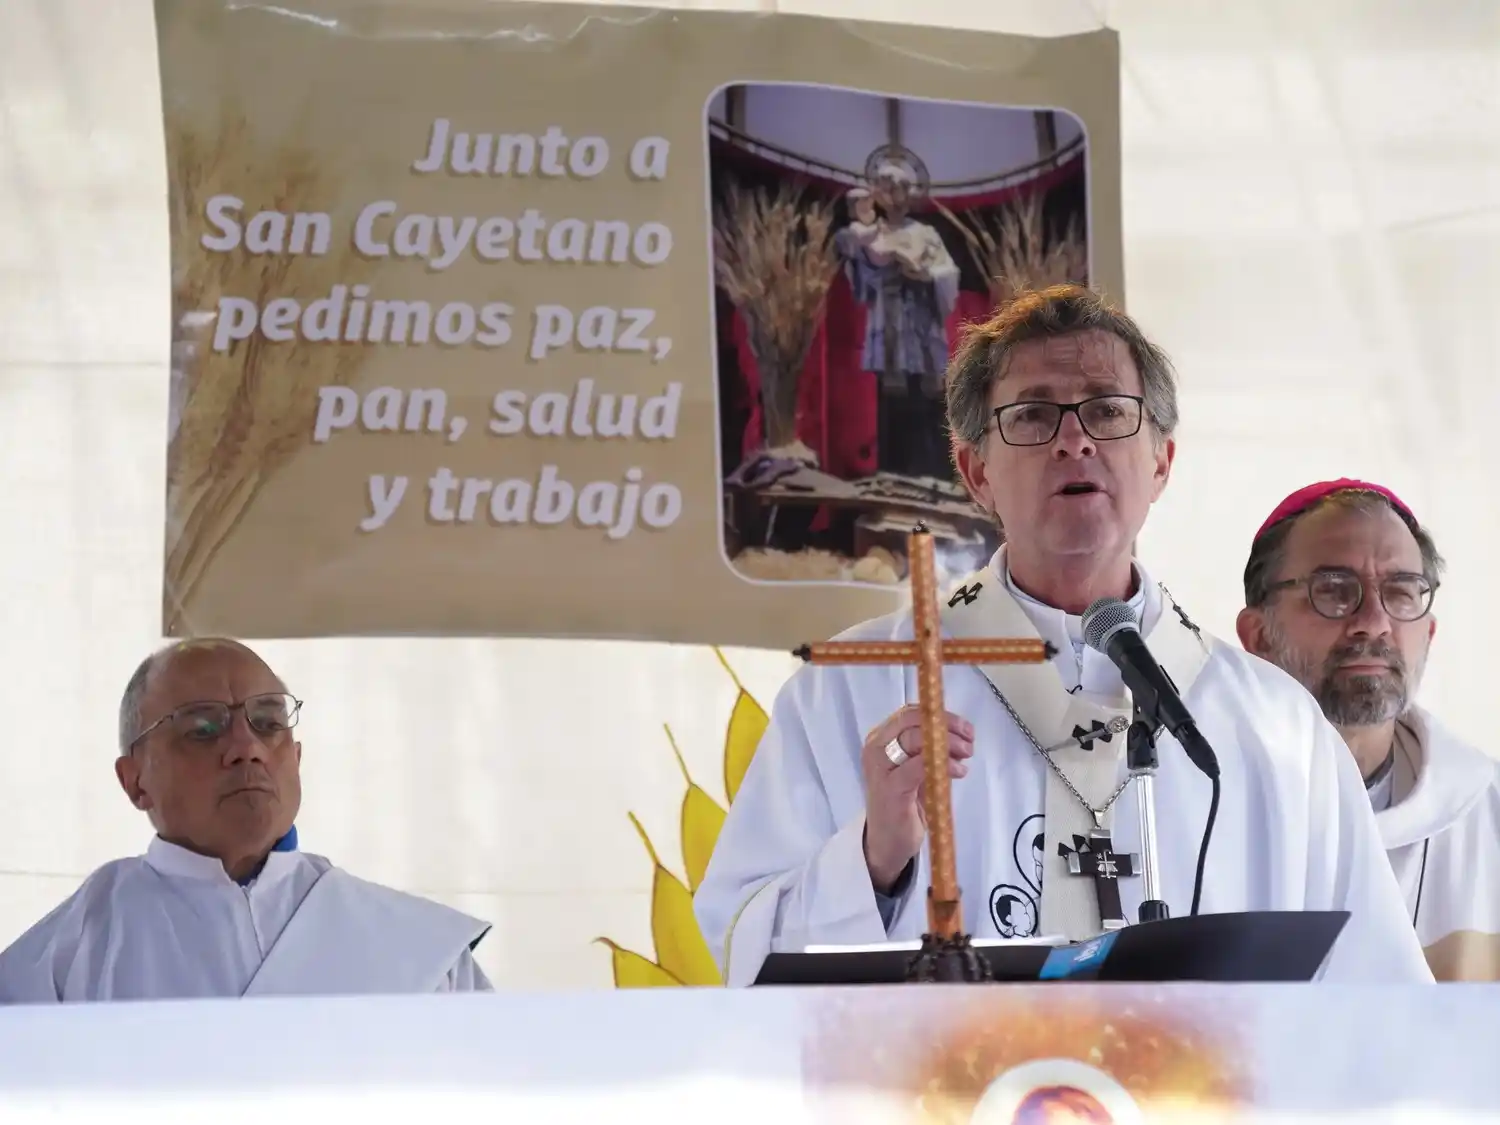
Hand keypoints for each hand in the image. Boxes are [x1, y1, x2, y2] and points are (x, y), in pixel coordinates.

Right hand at [859, 705, 974, 893]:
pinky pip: (920, 767)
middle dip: (946, 727)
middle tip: (969, 741)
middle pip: (913, 721)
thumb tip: (959, 736)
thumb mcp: (915, 769)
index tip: (964, 728)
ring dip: (948, 744)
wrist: (886, 842)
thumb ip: (929, 750)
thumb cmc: (903, 803)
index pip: (910, 713)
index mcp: (880, 739)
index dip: (940, 716)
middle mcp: (875, 748)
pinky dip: (944, 765)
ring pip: (916, 740)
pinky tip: (959, 771)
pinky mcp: (890, 789)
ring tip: (966, 755)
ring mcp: (880, 768)